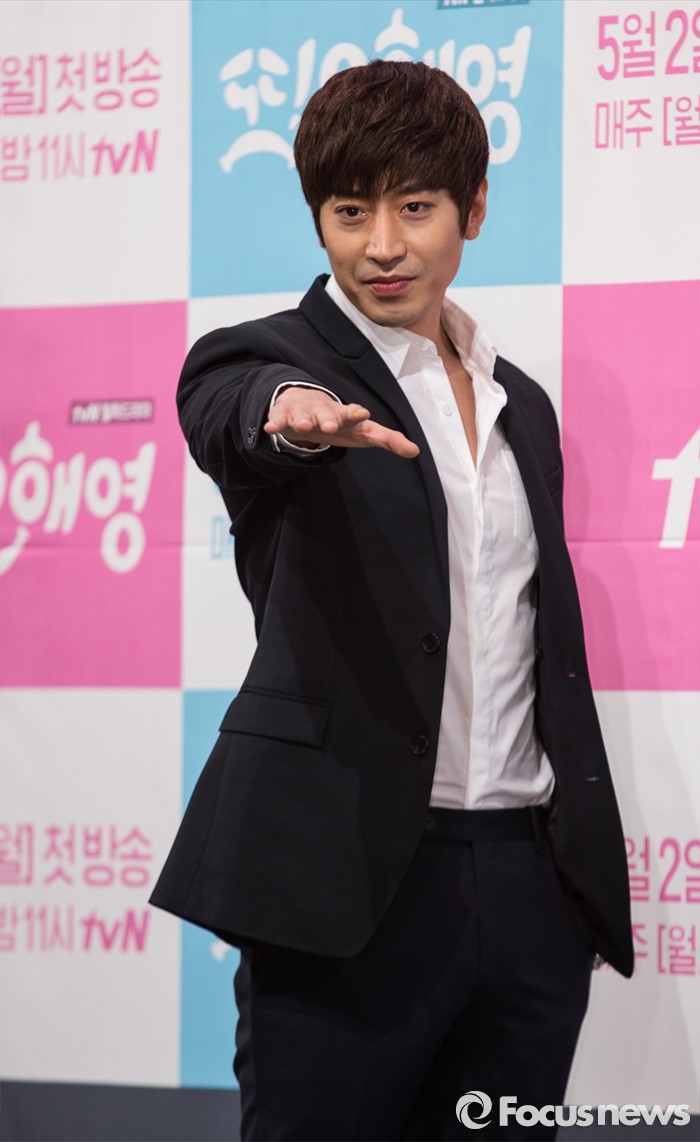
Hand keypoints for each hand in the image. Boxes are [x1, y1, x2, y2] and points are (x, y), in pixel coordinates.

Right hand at [264, 387, 418, 458]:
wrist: (308, 402)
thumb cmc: (341, 422)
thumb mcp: (364, 432)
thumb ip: (388, 440)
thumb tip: (415, 450)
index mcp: (346, 415)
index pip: (353, 413)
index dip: (357, 414)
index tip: (362, 413)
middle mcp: (325, 410)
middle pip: (327, 412)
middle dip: (328, 418)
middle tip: (329, 425)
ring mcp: (305, 411)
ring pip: (303, 414)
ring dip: (303, 419)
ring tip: (303, 426)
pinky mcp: (286, 415)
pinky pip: (280, 419)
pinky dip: (275, 423)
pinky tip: (270, 429)